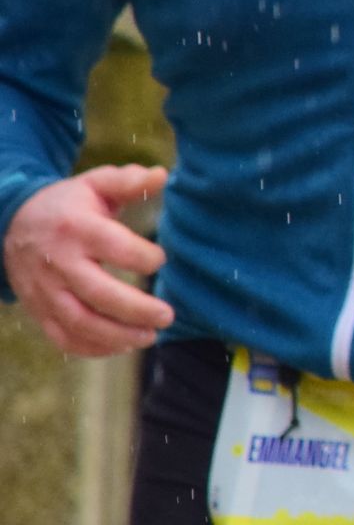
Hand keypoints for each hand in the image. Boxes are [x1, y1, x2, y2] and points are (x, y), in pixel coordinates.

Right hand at [5, 165, 172, 357]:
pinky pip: (62, 337)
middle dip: (135, 309)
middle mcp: (58, 263)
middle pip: (97, 294)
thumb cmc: (68, 205)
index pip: (114, 247)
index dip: (144, 256)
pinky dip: (92, 348)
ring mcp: (45, 290)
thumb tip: (162, 175)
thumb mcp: (94, 184)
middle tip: (167, 316)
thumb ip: (128, 181)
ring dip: (117, 336)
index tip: (162, 260)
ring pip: (79, 323)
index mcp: (76, 229)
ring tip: (150, 336)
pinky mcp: (38, 310)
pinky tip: (121, 346)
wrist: (12, 224)